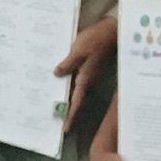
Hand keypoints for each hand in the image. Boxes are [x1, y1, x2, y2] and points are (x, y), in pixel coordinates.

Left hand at [53, 16, 116, 130]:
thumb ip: (67, 64)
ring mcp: (87, 74)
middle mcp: (86, 80)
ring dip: (64, 96)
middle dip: (66, 110)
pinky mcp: (86, 66)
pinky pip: (74, 79)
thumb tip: (56, 74)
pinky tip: (56, 81)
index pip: (76, 102)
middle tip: (54, 120)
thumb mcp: (78, 51)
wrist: (109, 32)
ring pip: (74, 89)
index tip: (64, 129)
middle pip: (74, 98)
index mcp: (84, 79)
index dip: (70, 115)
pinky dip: (66, 83)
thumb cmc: (95, 40)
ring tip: (51, 103)